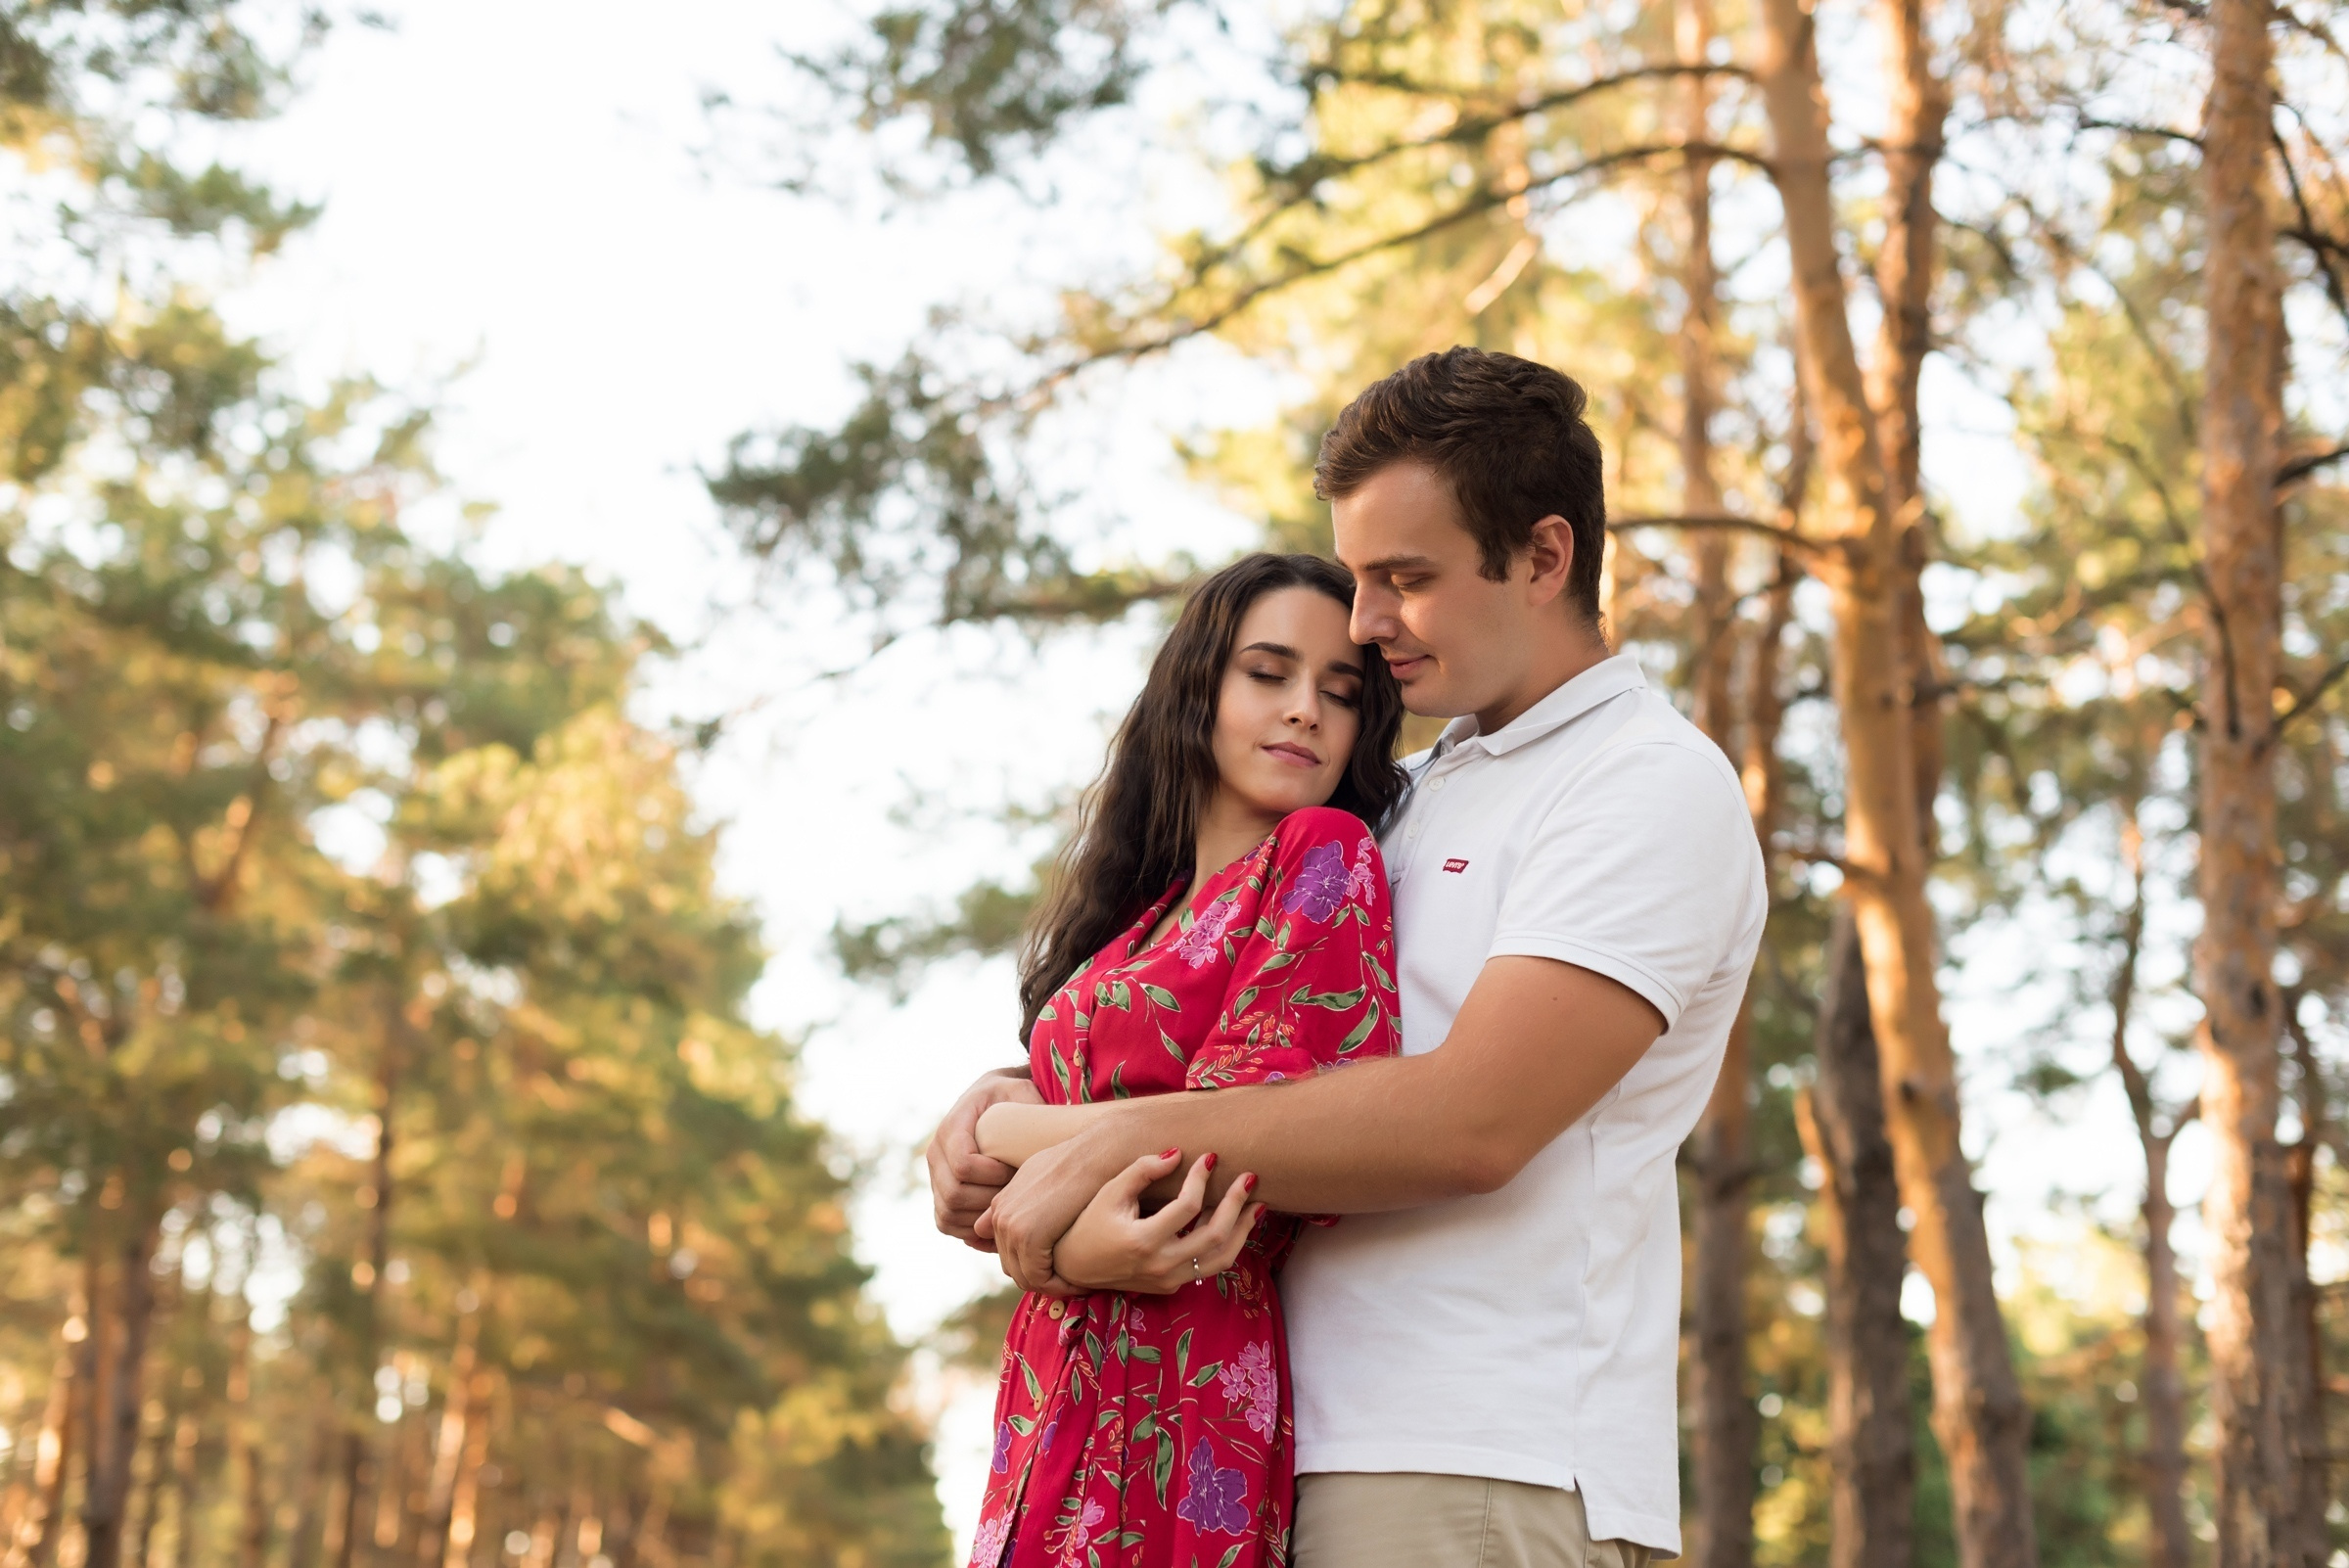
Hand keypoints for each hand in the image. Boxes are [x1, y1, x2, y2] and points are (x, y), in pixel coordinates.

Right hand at [926, 1069, 1041, 1249]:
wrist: (993, 1100)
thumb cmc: (1013, 1098)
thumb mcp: (1022, 1092)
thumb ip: (1032, 1109)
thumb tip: (1049, 1139)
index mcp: (951, 1127)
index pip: (964, 1165)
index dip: (993, 1176)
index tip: (1017, 1171)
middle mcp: (935, 1153)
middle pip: (954, 1195)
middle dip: (991, 1201)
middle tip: (1018, 1196)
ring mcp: (935, 1176)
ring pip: (949, 1214)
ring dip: (982, 1219)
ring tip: (1011, 1208)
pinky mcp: (940, 1194)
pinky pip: (947, 1223)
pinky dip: (972, 1231)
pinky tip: (999, 1222)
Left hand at [983, 1122, 1135, 1292]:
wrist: (1098, 1154)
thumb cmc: (1081, 1164)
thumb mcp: (1040, 1178)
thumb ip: (1018, 1202)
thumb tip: (991, 1222)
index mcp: (1001, 1205)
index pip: (1007, 1250)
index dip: (1031, 1263)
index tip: (1059, 1266)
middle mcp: (999, 1216)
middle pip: (1014, 1267)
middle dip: (1042, 1278)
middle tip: (1072, 1280)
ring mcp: (1010, 1226)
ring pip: (1025, 1277)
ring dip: (1052, 1285)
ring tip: (1078, 1283)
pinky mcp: (1027, 1236)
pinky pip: (1039, 1279)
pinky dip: (1060, 1286)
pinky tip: (1081, 1281)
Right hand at [1053, 1151, 1263, 1294]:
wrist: (1073, 1267)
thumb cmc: (1089, 1223)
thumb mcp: (1110, 1192)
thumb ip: (1142, 1170)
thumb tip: (1177, 1153)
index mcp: (1142, 1241)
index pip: (1187, 1207)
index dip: (1202, 1178)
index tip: (1210, 1157)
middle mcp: (1160, 1266)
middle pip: (1215, 1236)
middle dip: (1237, 1203)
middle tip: (1250, 1177)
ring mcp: (1168, 1281)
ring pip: (1221, 1260)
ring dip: (1242, 1230)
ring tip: (1257, 1204)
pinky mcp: (1171, 1287)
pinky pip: (1207, 1267)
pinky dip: (1225, 1244)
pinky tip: (1232, 1222)